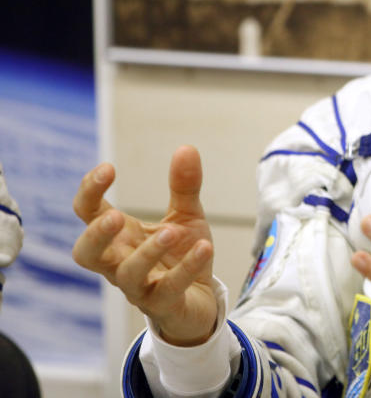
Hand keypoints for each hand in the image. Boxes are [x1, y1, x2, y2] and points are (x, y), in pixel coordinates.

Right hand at [72, 145, 217, 345]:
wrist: (201, 302)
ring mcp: (139, 287)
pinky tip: (204, 247)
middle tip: (116, 217)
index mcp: (120, 237)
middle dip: (96, 235)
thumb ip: (184, 186)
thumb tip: (186, 147)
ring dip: (147, 252)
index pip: (87, 214)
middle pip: (85, 254)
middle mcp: (120, 262)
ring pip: (126, 275)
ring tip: (171, 231)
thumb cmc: (181, 256)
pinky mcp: (164, 304)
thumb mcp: (186, 216)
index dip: (89, 192)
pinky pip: (168, 289)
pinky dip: (186, 268)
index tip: (108, 168)